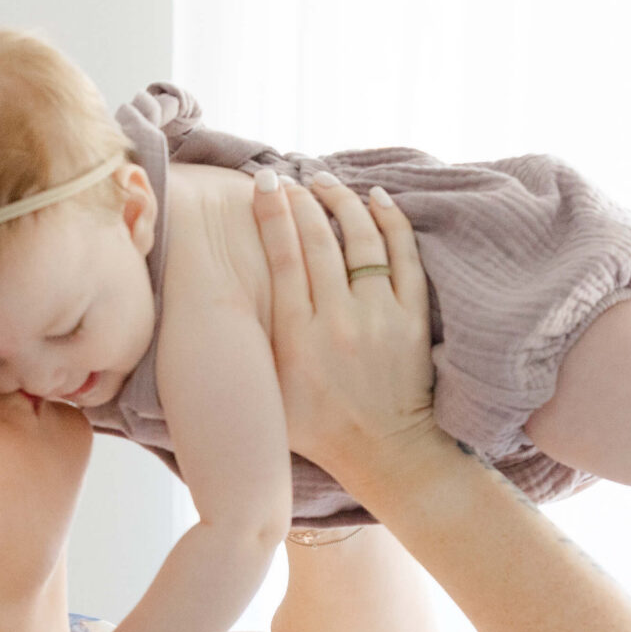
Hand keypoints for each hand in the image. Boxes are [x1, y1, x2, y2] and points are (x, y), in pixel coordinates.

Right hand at [252, 170, 439, 481]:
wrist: (385, 452)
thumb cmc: (318, 429)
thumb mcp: (269, 393)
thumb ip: (253, 347)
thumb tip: (219, 306)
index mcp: (296, 339)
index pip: (282, 257)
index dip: (272, 213)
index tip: (264, 185)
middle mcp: (337, 322)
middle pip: (318, 240)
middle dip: (301, 200)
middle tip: (290, 179)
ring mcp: (380, 317)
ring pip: (361, 239)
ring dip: (342, 202)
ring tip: (326, 183)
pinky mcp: (412, 319)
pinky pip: (404, 256)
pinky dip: (391, 221)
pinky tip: (376, 199)